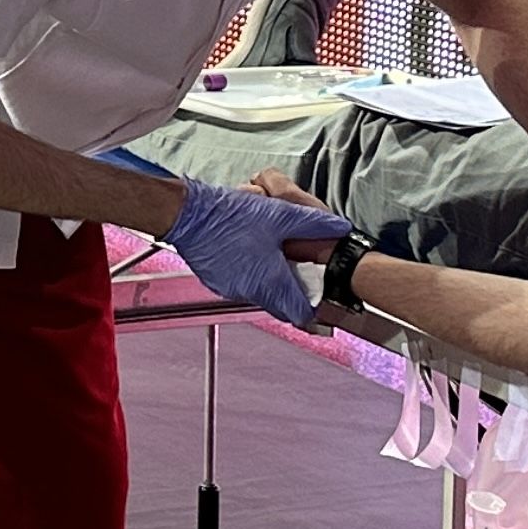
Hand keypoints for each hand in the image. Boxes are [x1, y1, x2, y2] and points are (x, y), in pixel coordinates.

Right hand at [161, 176, 351, 326]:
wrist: (189, 215)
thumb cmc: (228, 217)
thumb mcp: (280, 215)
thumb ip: (313, 223)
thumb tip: (338, 228)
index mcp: (270, 281)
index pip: (299, 313)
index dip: (313, 309)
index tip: (319, 299)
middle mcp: (251, 291)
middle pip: (280, 305)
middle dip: (292, 293)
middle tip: (300, 272)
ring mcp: (231, 289)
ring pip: (260, 294)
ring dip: (270, 282)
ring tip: (273, 256)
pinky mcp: (217, 282)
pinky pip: (242, 285)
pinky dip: (250, 275)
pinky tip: (250, 252)